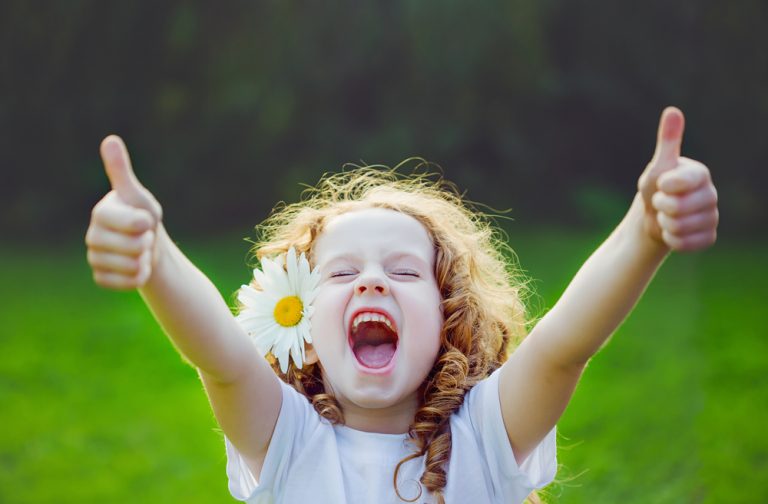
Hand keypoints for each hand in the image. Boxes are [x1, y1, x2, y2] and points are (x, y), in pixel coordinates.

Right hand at [85, 136, 162, 289]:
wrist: (146, 247)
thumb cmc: (143, 217)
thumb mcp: (138, 195)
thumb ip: (122, 172)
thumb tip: (109, 140)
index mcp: (101, 212)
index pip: (132, 223)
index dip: (145, 224)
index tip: (146, 220)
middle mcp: (92, 235)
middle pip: (133, 247)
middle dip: (147, 243)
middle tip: (144, 237)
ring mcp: (94, 257)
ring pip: (130, 266)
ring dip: (144, 260)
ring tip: (140, 251)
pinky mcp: (100, 277)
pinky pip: (126, 282)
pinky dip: (138, 277)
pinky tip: (135, 267)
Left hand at [637, 107, 718, 250]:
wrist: (653, 217)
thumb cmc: (655, 188)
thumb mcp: (657, 166)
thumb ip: (667, 141)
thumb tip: (672, 110)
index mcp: (700, 174)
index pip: (680, 183)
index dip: (663, 187)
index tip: (661, 185)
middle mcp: (711, 194)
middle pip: (678, 208)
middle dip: (660, 207)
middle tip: (661, 203)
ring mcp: (712, 217)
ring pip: (680, 227)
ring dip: (664, 224)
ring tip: (666, 216)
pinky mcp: (708, 236)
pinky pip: (685, 243)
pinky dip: (671, 239)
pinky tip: (672, 231)